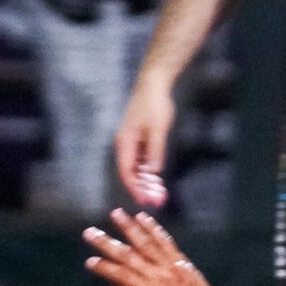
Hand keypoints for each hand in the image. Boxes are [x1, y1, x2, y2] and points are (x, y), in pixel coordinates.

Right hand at [84, 210, 218, 285]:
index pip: (121, 276)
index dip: (104, 268)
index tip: (90, 261)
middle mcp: (158, 276)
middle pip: (129, 255)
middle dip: (107, 243)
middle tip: (90, 232)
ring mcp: (171, 267)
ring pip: (147, 243)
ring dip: (130, 227)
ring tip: (116, 213)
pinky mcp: (182, 262)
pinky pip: (166, 242)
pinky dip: (154, 229)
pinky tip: (144, 218)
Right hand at [113, 79, 174, 206]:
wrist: (153, 84)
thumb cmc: (154, 104)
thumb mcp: (158, 129)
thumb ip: (155, 151)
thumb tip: (154, 172)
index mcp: (125, 142)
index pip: (126, 171)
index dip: (135, 188)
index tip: (145, 200)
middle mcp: (125, 144)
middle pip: (131, 172)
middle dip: (142, 188)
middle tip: (156, 202)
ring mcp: (131, 141)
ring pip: (136, 167)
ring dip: (146, 181)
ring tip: (159, 195)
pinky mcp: (139, 138)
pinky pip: (141, 160)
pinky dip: (148, 171)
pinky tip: (157, 179)